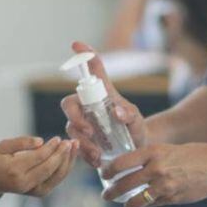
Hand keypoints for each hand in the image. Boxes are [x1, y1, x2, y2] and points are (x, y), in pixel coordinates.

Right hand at [0, 136, 78, 198]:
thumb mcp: (0, 145)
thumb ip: (21, 142)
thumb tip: (41, 141)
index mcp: (14, 170)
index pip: (39, 157)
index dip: (51, 148)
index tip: (59, 138)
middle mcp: (24, 183)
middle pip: (50, 168)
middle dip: (63, 154)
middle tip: (71, 142)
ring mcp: (30, 190)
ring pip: (55, 177)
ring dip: (67, 163)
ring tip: (74, 148)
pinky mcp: (35, 193)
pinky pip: (53, 181)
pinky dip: (63, 170)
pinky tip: (68, 158)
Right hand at [61, 41, 148, 167]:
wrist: (136, 151)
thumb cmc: (136, 128)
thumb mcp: (137, 120)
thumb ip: (130, 115)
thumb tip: (117, 112)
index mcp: (102, 94)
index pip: (93, 71)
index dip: (84, 56)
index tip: (77, 45)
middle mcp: (88, 107)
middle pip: (69, 104)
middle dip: (75, 116)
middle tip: (89, 130)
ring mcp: (82, 124)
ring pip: (70, 128)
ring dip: (82, 141)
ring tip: (98, 153)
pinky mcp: (81, 142)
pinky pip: (74, 147)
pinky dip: (84, 154)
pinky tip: (97, 161)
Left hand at [100, 142, 206, 206]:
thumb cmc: (194, 154)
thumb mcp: (168, 149)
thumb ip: (150, 159)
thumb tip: (132, 168)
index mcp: (153, 152)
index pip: (122, 162)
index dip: (109, 170)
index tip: (104, 174)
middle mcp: (156, 169)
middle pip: (125, 183)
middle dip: (111, 192)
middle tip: (105, 195)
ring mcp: (164, 186)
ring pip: (136, 200)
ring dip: (127, 204)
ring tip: (125, 205)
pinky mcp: (172, 198)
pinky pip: (153, 204)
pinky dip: (147, 205)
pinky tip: (144, 204)